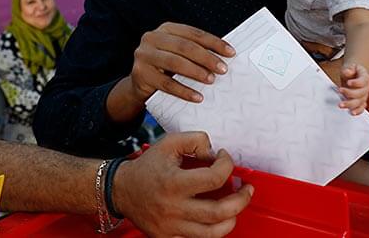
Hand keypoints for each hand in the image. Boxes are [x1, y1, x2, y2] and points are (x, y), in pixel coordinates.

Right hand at [113, 132, 253, 236]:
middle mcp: (173, 208)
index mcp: (174, 182)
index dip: (227, 165)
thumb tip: (215, 154)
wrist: (122, 189)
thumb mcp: (168, 143)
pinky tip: (217, 219)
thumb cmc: (147, 166)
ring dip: (232, 219)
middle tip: (247, 189)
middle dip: (241, 200)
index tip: (224, 158)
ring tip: (236, 207)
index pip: (214, 178)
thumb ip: (195, 140)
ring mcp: (171, 227)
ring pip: (213, 232)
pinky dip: (213, 231)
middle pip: (219, 212)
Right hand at [129, 22, 234, 103]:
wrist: (140, 86)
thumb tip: (226, 56)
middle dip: (206, 58)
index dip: (214, 42)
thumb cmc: (166, 68)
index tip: (231, 53)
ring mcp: (144, 55)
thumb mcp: (178, 54)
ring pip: (175, 62)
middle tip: (223, 69)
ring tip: (211, 80)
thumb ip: (195, 51)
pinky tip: (197, 97)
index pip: (193, 34)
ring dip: (196, 72)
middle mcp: (152, 38)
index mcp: (165, 29)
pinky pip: (166, 83)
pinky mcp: (140, 74)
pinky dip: (184, 91)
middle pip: (184, 46)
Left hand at [338, 63, 368, 114]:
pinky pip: (361, 108)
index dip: (356, 83)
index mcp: (365, 77)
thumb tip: (347, 72)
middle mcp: (366, 87)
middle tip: (340, 90)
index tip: (348, 82)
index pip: (363, 81)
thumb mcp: (350, 66)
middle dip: (350, 93)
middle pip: (361, 93)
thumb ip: (349, 69)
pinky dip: (357, 111)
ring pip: (360, 102)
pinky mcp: (361, 101)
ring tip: (341, 104)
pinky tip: (352, 112)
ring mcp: (364, 95)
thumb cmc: (353, 70)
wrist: (355, 74)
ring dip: (350, 104)